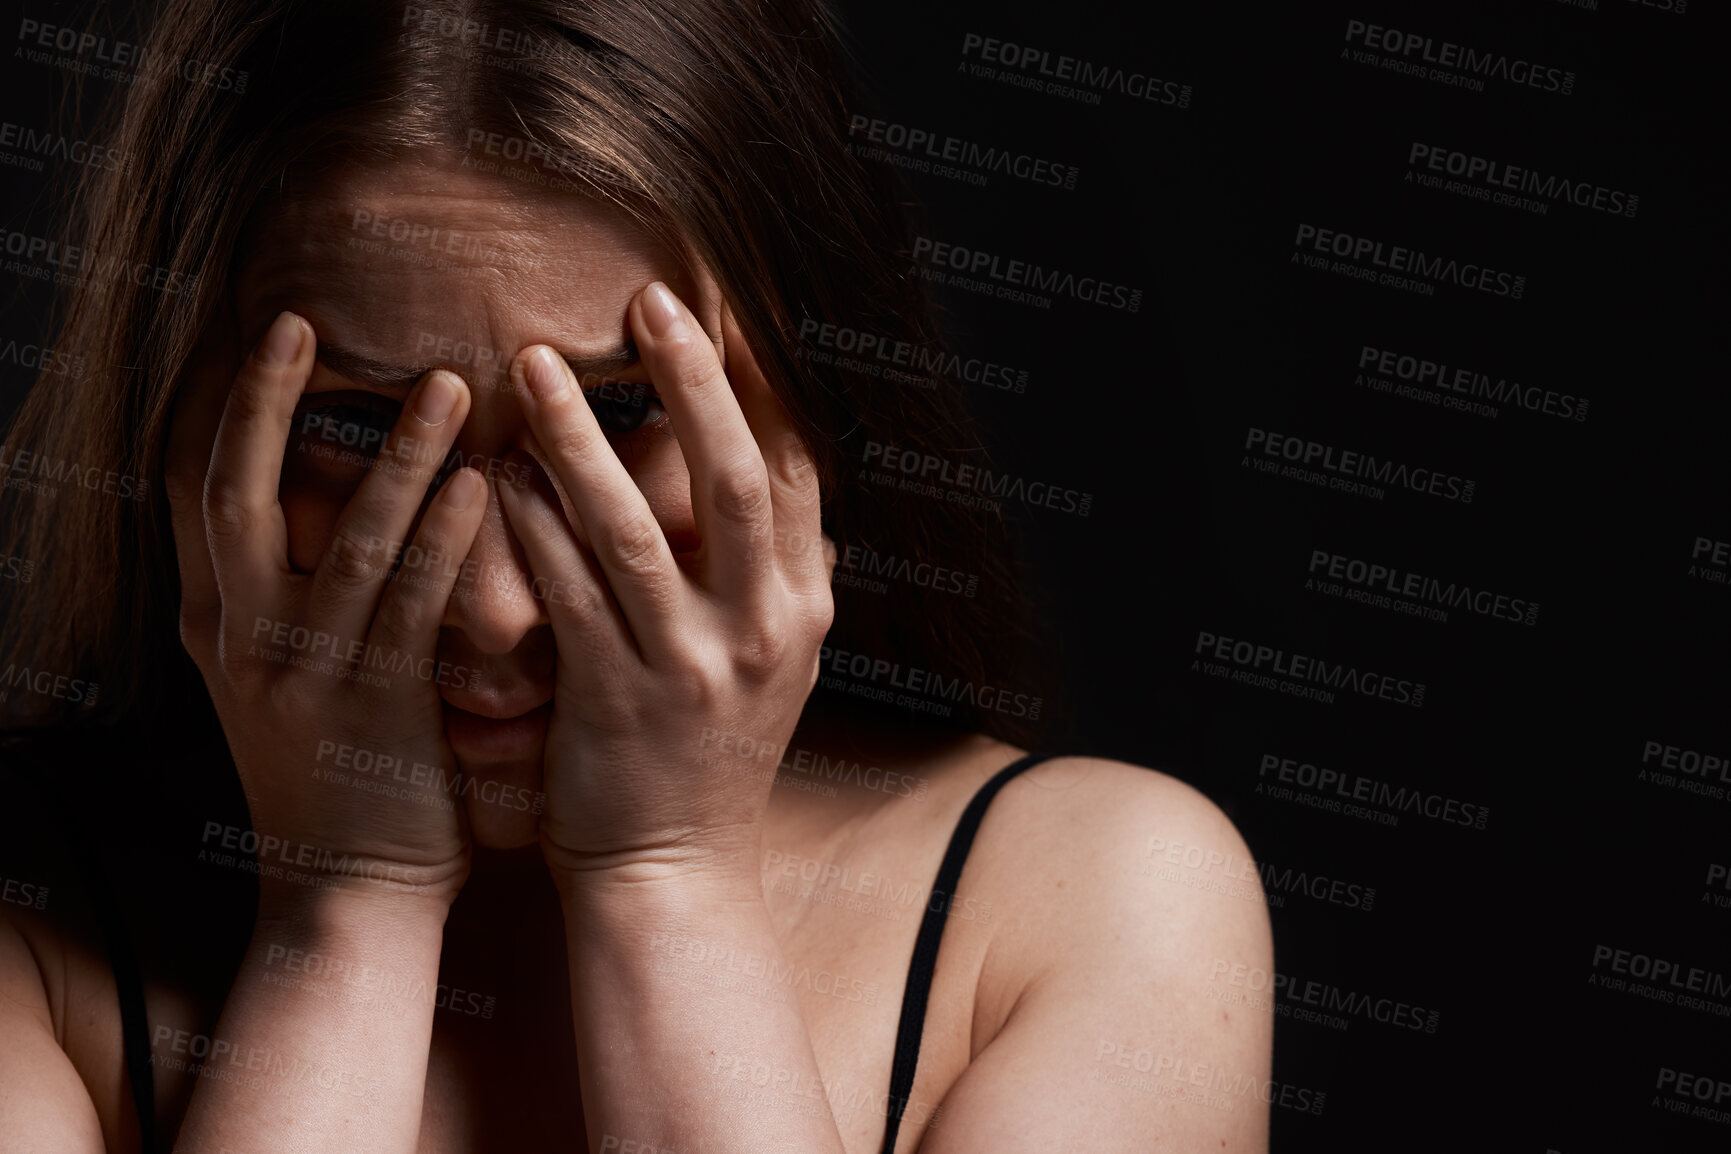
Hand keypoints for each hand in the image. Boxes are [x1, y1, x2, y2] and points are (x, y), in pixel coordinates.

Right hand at [165, 310, 488, 910]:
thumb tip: (335, 505)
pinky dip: (444, 539)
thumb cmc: (340, 776)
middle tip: (300, 323)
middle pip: (239, 496)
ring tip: (446, 382)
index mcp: (219, 625)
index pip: (194, 495)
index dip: (220, 413)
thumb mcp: (287, 679)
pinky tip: (480, 483)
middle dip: (266, 405)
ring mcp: (308, 675)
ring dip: (398, 455)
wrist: (348, 897)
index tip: (254, 339)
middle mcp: (246, 640)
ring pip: (349, 541)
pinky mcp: (377, 709)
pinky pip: (413, 607)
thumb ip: (296, 597)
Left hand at [498, 282, 834, 888]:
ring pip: (634, 531)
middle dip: (694, 379)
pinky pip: (567, 596)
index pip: (794, 469)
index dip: (760, 381)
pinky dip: (532, 530)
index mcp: (805, 607)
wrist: (677, 871)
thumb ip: (774, 567)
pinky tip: (497, 473)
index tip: (722, 304)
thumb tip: (780, 462)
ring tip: (534, 363)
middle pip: (737, 478)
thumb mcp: (774, 659)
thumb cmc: (711, 752)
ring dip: (583, 439)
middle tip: (648, 297)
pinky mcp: (617, 702)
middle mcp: (764, 630)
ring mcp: (693, 668)